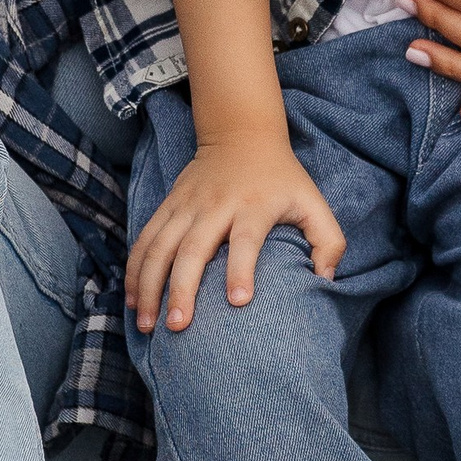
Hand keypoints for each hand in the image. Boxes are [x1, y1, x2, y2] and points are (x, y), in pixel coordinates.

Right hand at [126, 133, 345, 332]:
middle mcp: (217, 206)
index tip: (239, 302)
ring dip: (149, 286)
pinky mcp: (169, 205)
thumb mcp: (313, 202)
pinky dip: (135, 269)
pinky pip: (146, 239)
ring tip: (148, 324)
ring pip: (160, 247)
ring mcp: (188, 205)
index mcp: (254, 206)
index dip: (242, 269)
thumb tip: (325, 281)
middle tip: (178, 326)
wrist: (242, 134)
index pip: (247, 240)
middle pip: (193, 249)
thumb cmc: (282, 178)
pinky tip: (132, 300)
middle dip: (182, 289)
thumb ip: (328, 241)